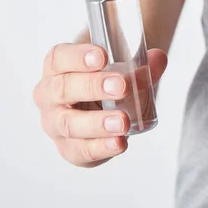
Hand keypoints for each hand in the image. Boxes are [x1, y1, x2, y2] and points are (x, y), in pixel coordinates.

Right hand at [33, 43, 167, 166]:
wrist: (106, 107)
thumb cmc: (108, 81)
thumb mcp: (124, 68)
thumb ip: (144, 64)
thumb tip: (158, 58)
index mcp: (57, 67)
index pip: (59, 58)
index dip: (79, 56)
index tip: (103, 56)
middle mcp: (49, 94)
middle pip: (63, 89)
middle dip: (93, 87)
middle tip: (121, 86)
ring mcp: (55, 123)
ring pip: (69, 123)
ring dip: (98, 122)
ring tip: (123, 121)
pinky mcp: (69, 148)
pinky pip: (80, 151)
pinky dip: (101, 148)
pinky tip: (119, 143)